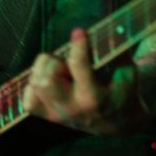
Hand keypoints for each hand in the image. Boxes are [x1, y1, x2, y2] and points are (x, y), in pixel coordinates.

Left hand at [22, 28, 146, 135]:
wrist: (117, 125)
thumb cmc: (122, 95)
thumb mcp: (127, 76)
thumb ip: (119, 55)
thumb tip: (112, 31)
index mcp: (93, 98)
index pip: (78, 66)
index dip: (78, 45)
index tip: (79, 32)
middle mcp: (70, 109)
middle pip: (47, 79)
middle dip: (56, 63)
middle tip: (67, 63)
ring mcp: (54, 116)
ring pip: (35, 85)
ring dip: (44, 71)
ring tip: (60, 71)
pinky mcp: (45, 117)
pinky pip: (28, 98)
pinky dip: (35, 85)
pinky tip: (50, 82)